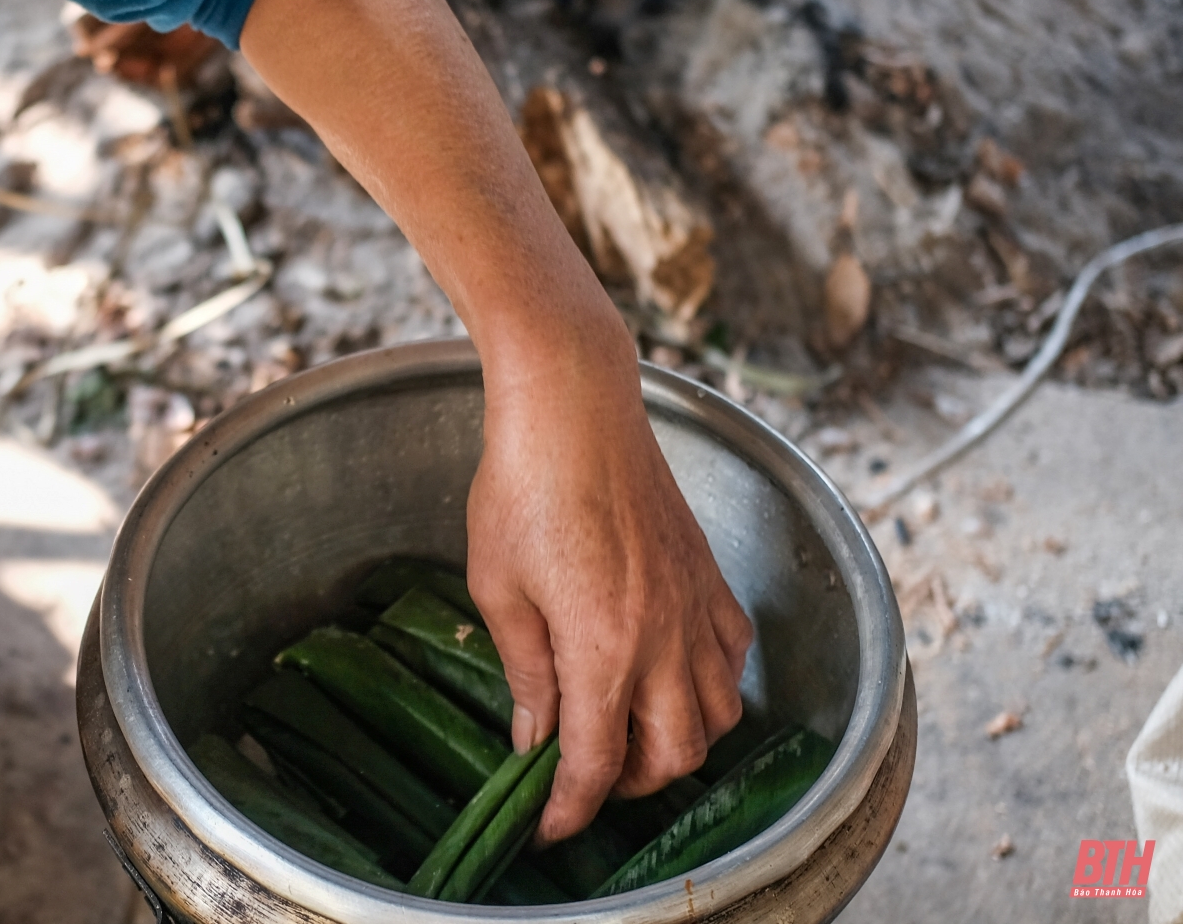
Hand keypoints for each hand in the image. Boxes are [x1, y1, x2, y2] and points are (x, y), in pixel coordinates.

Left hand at [467, 327, 752, 843]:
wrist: (574, 407)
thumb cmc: (523, 487)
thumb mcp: (499, 590)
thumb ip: (525, 672)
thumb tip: (535, 736)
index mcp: (604, 651)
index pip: (597, 764)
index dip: (572, 810)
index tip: (549, 828)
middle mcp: (665, 640)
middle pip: (671, 756)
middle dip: (627, 785)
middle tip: (583, 778)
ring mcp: (696, 608)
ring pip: (717, 717)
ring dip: (677, 744)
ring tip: (629, 736)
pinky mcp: (710, 577)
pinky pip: (735, 657)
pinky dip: (713, 687)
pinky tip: (674, 676)